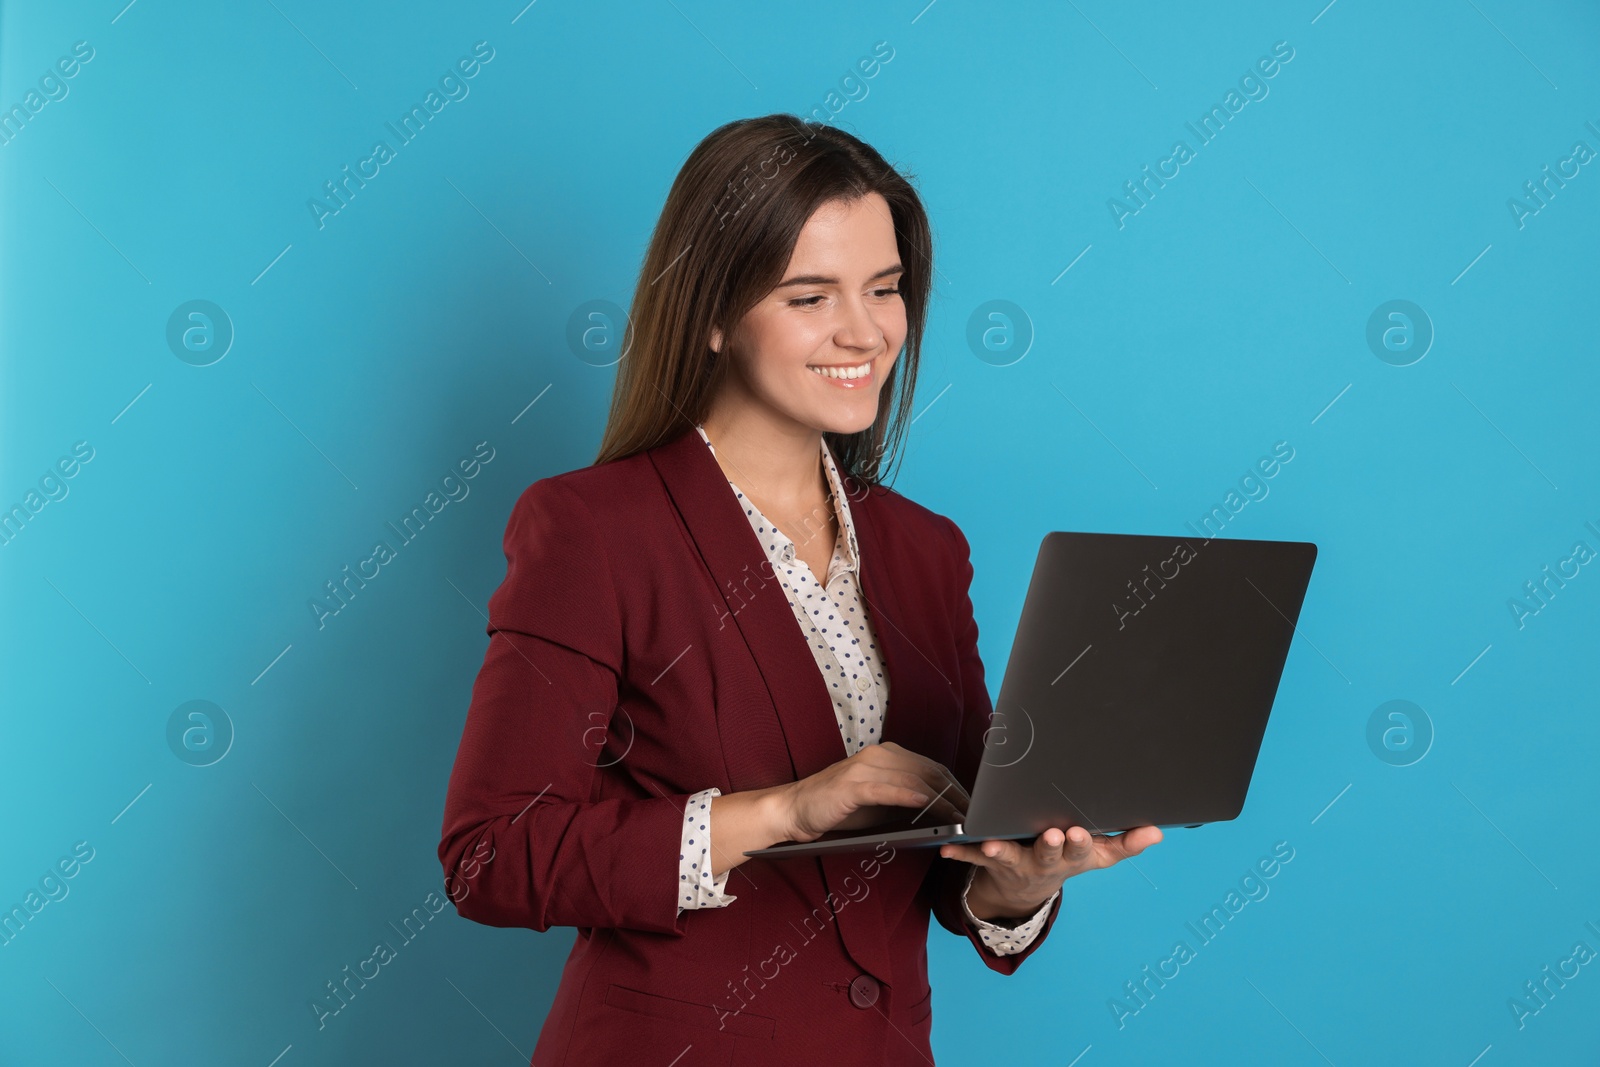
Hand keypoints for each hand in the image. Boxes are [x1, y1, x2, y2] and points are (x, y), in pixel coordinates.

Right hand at [776, 741, 969, 842]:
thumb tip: (943, 811)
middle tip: (974, 815)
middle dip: (955, 795)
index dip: (956, 787)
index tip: (973, 806)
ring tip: (959, 816)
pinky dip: (908, 796)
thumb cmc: (839, 807)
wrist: (796, 809)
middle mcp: (880, 755)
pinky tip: (925, 804)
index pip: (932, 768)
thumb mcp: (880, 802)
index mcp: (888, 755)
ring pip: (913, 780)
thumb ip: (907, 799)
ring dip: (940, 799)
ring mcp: (865, 767)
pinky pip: (886, 789)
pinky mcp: (852, 784)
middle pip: (929, 772)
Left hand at [940, 824, 1162, 919]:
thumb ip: (1125, 843)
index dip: (1082, 842)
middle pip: (1048, 853)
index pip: (1082, 849)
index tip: (1081, 832)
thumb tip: (1156, 831)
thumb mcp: (1098, 856)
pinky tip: (947, 848)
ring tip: (992, 842)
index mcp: (1073, 856)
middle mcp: (1045, 861)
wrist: (1026, 888)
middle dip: (1051, 845)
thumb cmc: (1067, 858)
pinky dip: (960, 852)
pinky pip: (973, 858)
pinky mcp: (991, 861)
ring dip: (1002, 849)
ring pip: (1010, 855)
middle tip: (1053, 835)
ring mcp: (1017, 862)